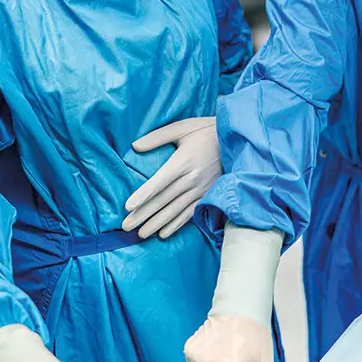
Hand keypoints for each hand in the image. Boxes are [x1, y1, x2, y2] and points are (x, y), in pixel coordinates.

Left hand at [123, 117, 220, 239]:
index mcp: (183, 162)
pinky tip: (164, 233)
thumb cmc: (204, 131)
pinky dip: (176, 225)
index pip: (159, 182)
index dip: (143, 195)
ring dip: (157, 223)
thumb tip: (135, 146)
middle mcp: (192, 179)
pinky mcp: (208, 195)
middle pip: (163, 200)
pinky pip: (190, 213)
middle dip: (143, 214)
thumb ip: (157, 137)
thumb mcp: (182, 127)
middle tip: (126, 226)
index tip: (128, 206)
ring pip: (175, 210)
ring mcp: (201, 189)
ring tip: (141, 234)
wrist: (235, 140)